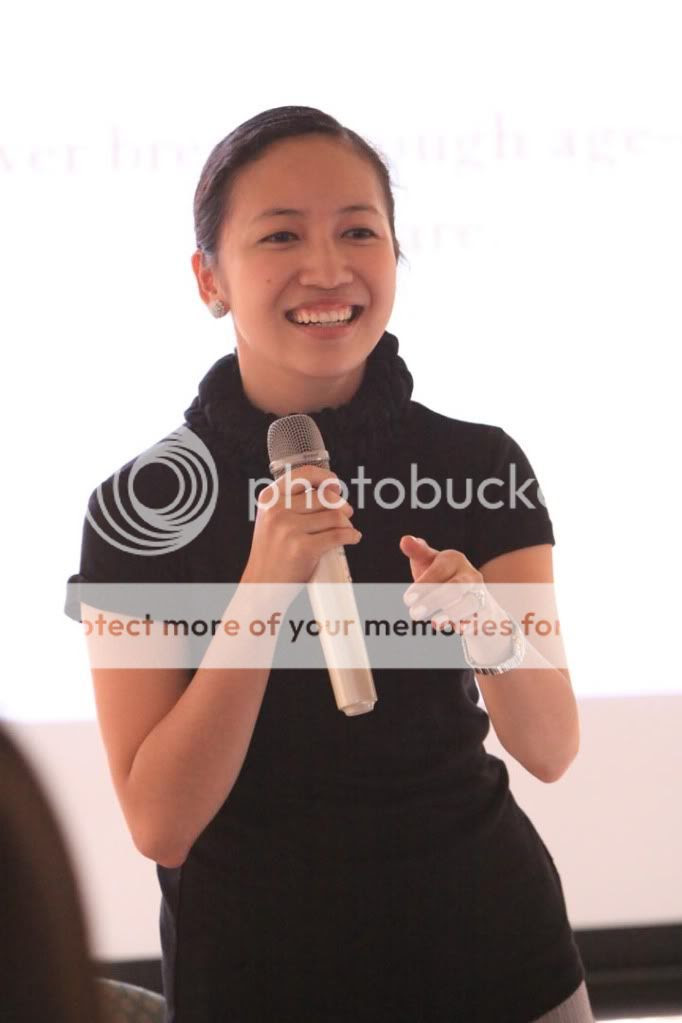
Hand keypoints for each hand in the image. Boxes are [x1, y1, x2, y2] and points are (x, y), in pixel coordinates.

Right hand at [242, 466, 361, 586]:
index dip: (325, 477)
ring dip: (347, 523)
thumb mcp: (272, 520)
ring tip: (346, 530)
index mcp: (269, 498)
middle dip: (341, 505)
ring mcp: (289, 529)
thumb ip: (293, 503)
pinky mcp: (302, 548)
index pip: (304, 474)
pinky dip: (351, 535)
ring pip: (335, 516)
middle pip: (325, 496)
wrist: (262, 586)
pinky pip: (338, 534)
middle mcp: (277, 511)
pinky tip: (352, 538)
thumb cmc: (272, 554)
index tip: (335, 486)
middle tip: (345, 515)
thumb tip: (333, 490)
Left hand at [398, 535, 490, 632]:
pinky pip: (480, 618)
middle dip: (434, 600)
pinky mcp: (486, 612)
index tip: (407, 600)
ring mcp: (481, 594)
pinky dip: (469, 624)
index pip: (439, 571)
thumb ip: (417, 551)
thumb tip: (405, 540)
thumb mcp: (428, 563)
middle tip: (414, 614)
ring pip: (470, 602)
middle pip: (455, 587)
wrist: (470, 597)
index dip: (423, 585)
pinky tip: (456, 629)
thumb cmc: (442, 578)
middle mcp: (471, 575)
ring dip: (452, 613)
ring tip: (435, 623)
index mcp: (455, 559)